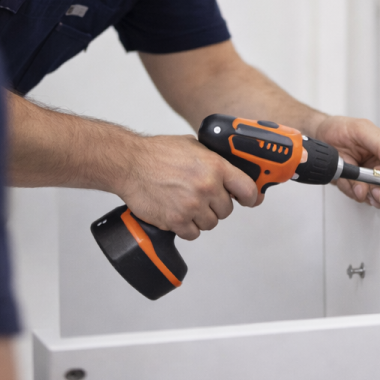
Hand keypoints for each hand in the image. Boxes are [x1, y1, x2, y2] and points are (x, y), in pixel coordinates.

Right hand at [117, 135, 259, 240]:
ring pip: (211, 223)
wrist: (130, 164)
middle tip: (201, 196)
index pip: (247, 189)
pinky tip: (177, 212)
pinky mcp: (177, 221)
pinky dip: (186, 227)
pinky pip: (193, 233)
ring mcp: (192, 206)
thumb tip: (229, 172)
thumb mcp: (192, 146)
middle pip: (227, 210)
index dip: (249, 197)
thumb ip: (212, 160)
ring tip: (186, 203)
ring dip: (201, 217)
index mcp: (215, 166)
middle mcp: (207, 187)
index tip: (248, 200)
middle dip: (216, 205)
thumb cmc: (156, 153)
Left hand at [312, 116, 379, 208]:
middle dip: (376, 191)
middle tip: (364, 185)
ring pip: (373, 196)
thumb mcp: (362, 130)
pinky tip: (344, 178)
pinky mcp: (359, 187)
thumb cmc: (341, 128)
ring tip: (349, 177)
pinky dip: (349, 189)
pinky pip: (357, 196)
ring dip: (359, 190)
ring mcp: (371, 179)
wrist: (320, 135)